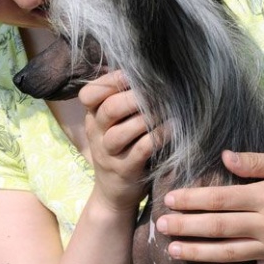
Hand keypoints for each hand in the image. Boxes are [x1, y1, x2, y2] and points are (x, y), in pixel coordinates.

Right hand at [79, 70, 156, 212]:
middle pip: (109, 109)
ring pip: (122, 131)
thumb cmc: (122, 151)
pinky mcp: (125, 171)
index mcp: (93, 118)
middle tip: (159, 91)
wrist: (113, 195)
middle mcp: (97, 134)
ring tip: (169, 109)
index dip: (111, 81)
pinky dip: (159, 136)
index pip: (89, 94)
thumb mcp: (113, 126)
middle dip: (135, 97)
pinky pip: (141, 149)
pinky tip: (174, 127)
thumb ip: (122, 101)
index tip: (134, 74)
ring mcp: (109, 154)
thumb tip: (147, 68)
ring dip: (148, 117)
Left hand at [156, 150, 263, 263]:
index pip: (221, 199)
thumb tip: (223, 157)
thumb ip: (255, 162)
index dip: (192, 200)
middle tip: (159, 226)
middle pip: (218, 227)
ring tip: (172, 250)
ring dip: (198, 253)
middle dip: (186, 226)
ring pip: (229, 254)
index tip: (170, 200)